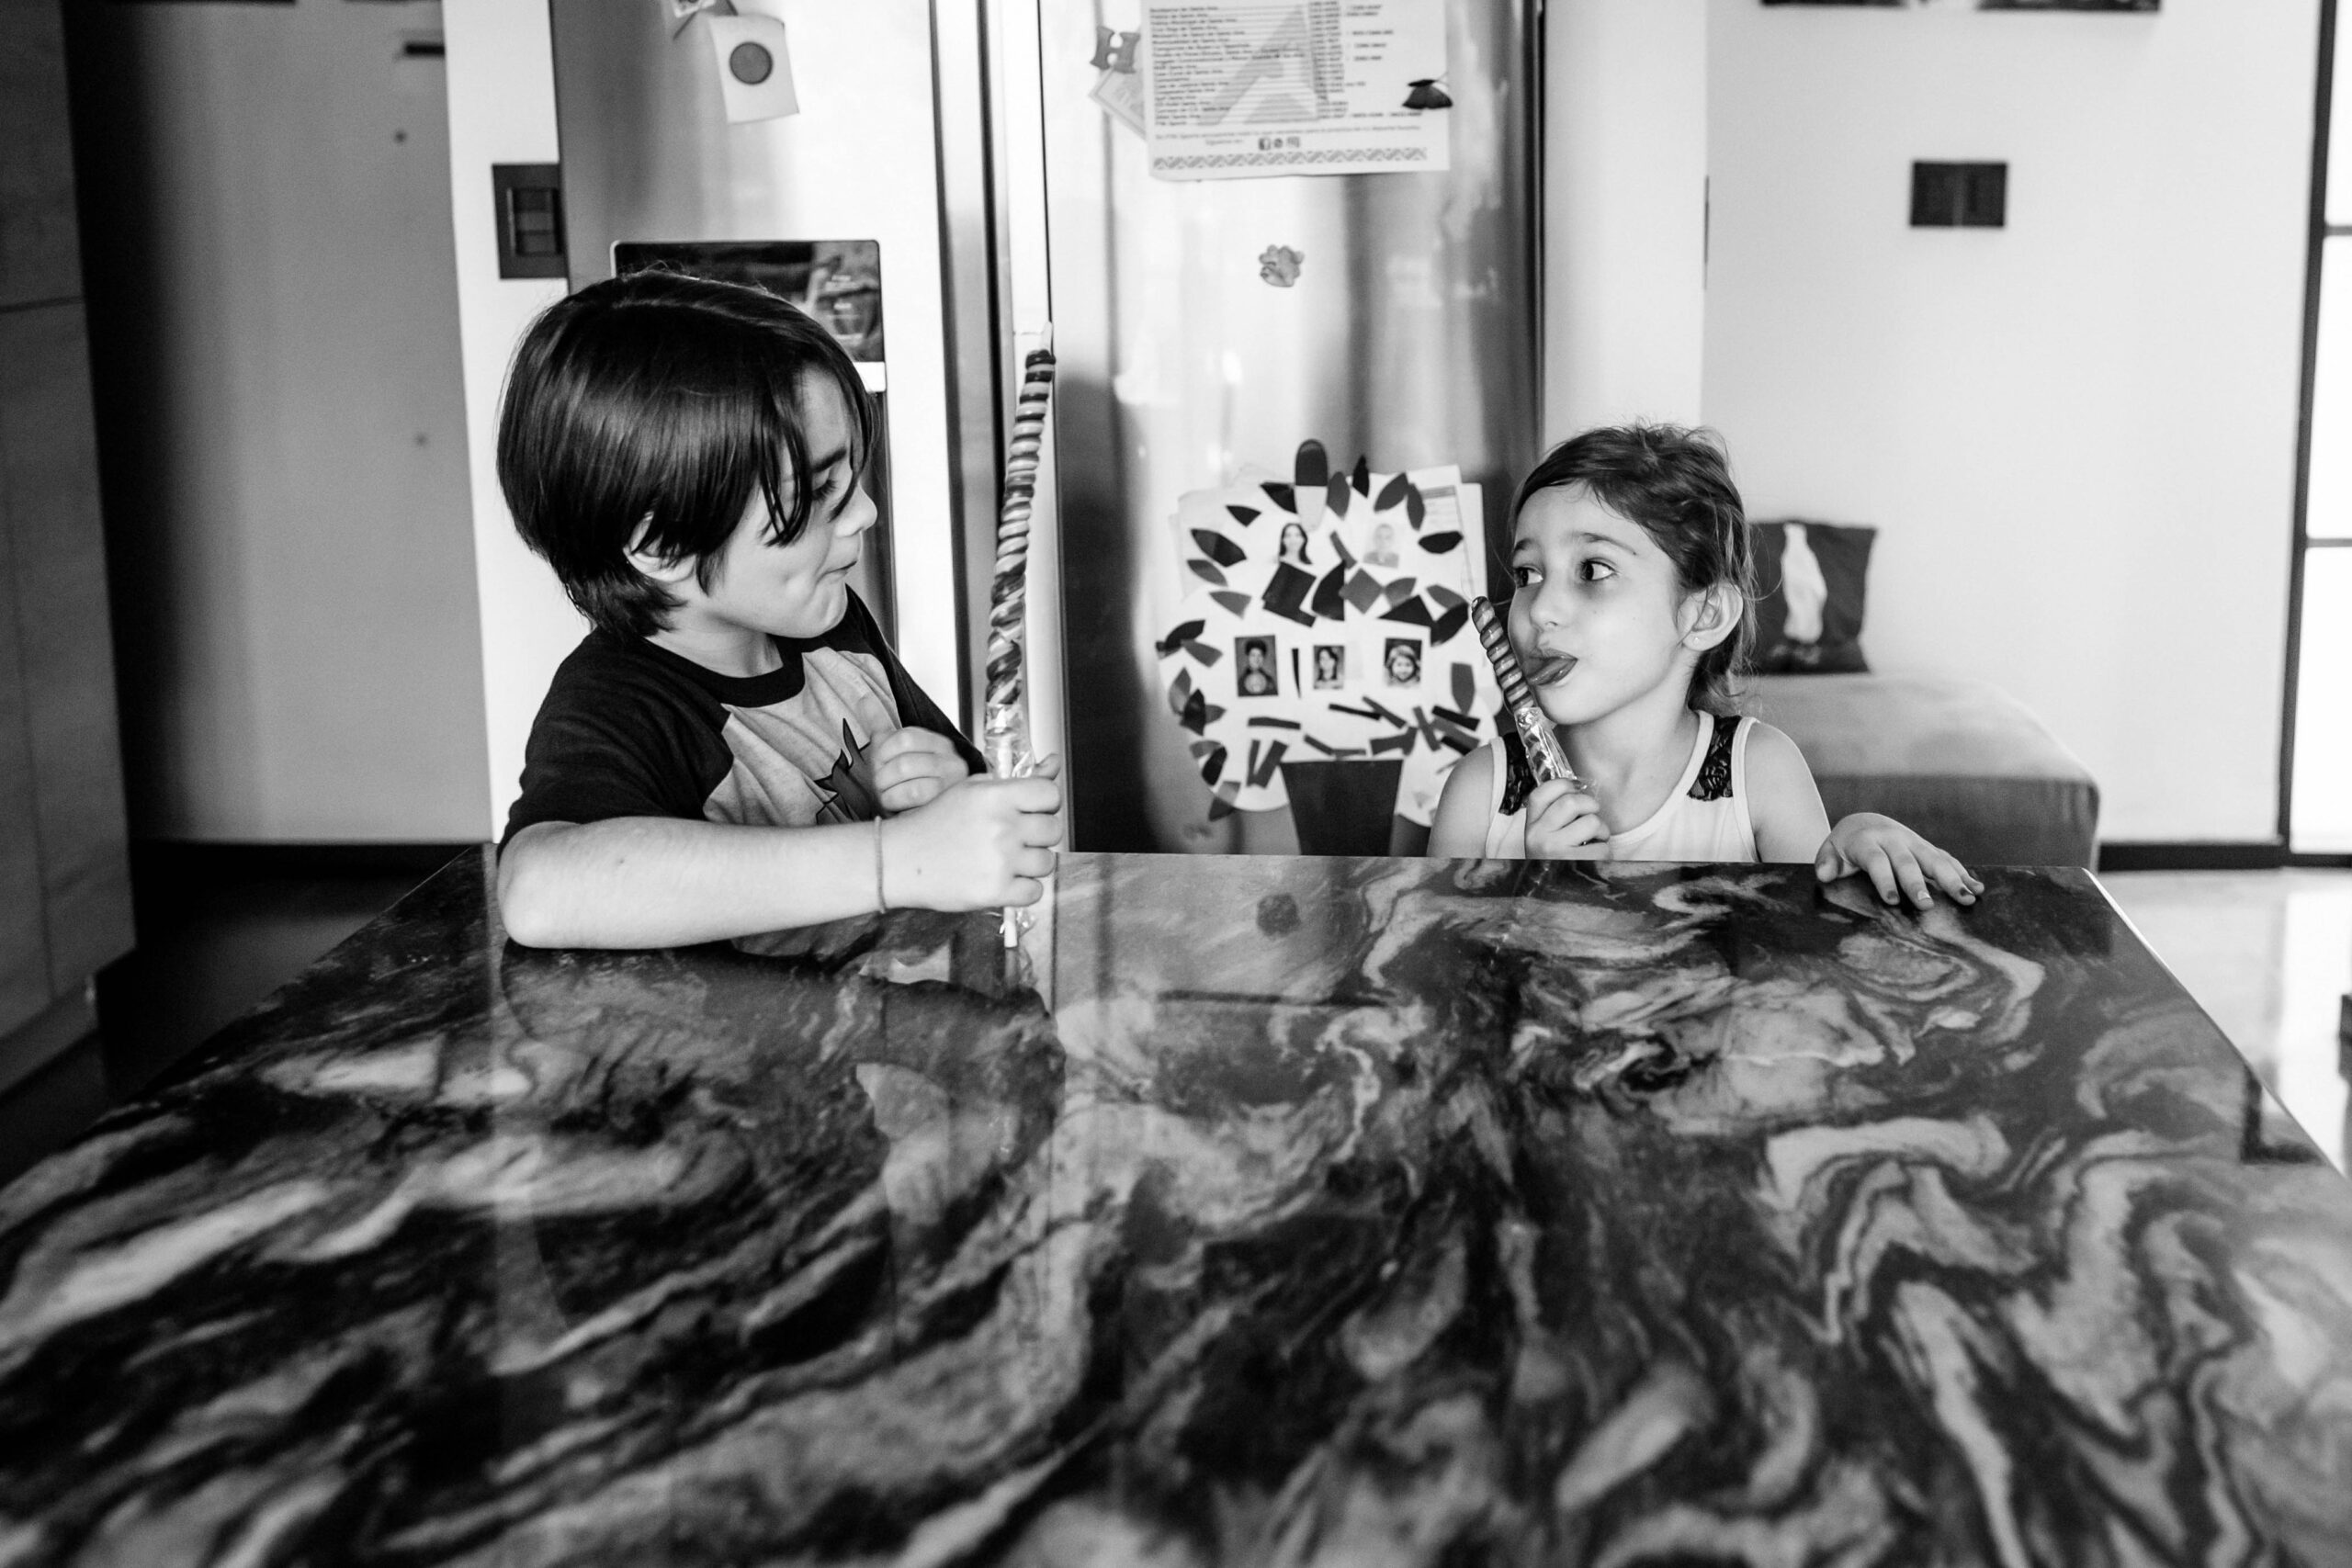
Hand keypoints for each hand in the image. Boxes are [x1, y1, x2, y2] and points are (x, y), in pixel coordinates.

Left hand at [860, 727, 972, 813]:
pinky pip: (912, 792)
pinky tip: (898, 806)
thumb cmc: (907, 787)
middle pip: (903, 757)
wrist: (924, 824)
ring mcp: (953, 781)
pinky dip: (896, 800)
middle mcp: (951, 759)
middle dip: (884, 774)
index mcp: (938, 744)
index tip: (881, 764)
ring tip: (891, 796)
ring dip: (888, 789)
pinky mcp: (948, 800)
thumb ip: (881, 725)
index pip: (904, 737)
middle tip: (884, 785)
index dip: (884, 752)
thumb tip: (864, 697)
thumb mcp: (893, 753)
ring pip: (906, 773)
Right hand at [881, 755, 1063, 910]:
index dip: (1045, 804)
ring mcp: (1000, 860)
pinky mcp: (995, 891)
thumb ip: (1014, 781)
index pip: (1050, 795)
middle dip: (1038, 835)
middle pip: (1053, 830)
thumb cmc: (935, 822)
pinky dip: (1022, 889)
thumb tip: (1054, 763)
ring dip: (1030, 864)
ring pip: (1047, 862)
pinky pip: (1035, 892)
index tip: (1032, 812)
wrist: (899, 859)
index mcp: (995, 796)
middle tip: (1015, 839)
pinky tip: (1002, 880)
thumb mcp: (970, 790)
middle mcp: (1001, 826)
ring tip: (1005, 860)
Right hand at [1522, 778, 1608, 859]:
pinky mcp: (1574, 865)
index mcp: (1530, 826)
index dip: (1563, 785)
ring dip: (1602, 830)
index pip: (1541, 793)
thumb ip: (1552, 816)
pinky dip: (1606, 850)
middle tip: (1593, 815)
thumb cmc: (1553, 861)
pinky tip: (1596, 856)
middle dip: (1591, 806)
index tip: (1574, 790)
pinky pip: (1602, 847)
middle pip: (1571, 802)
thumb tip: (1577, 788)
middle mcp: (1538, 836)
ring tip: (1596, 839)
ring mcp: (1555, 851)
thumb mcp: (1542, 837)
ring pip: (1592, 822)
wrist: (1548, 897)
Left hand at [1815, 813, 1983, 908]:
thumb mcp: (1830, 851)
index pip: (1877, 861)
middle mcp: (1894, 840)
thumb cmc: (1845, 846)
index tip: (1892, 901)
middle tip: (1927, 905)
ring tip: (1967, 898)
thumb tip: (1824, 874)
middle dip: (1918, 883)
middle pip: (1908, 862)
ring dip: (1952, 879)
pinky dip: (1963, 874)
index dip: (1884, 880)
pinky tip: (1977, 889)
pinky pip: (1947, 860)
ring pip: (1934, 859)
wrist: (1864, 823)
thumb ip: (1826, 862)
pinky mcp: (1927, 848)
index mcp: (1868, 842)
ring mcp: (1914, 842)